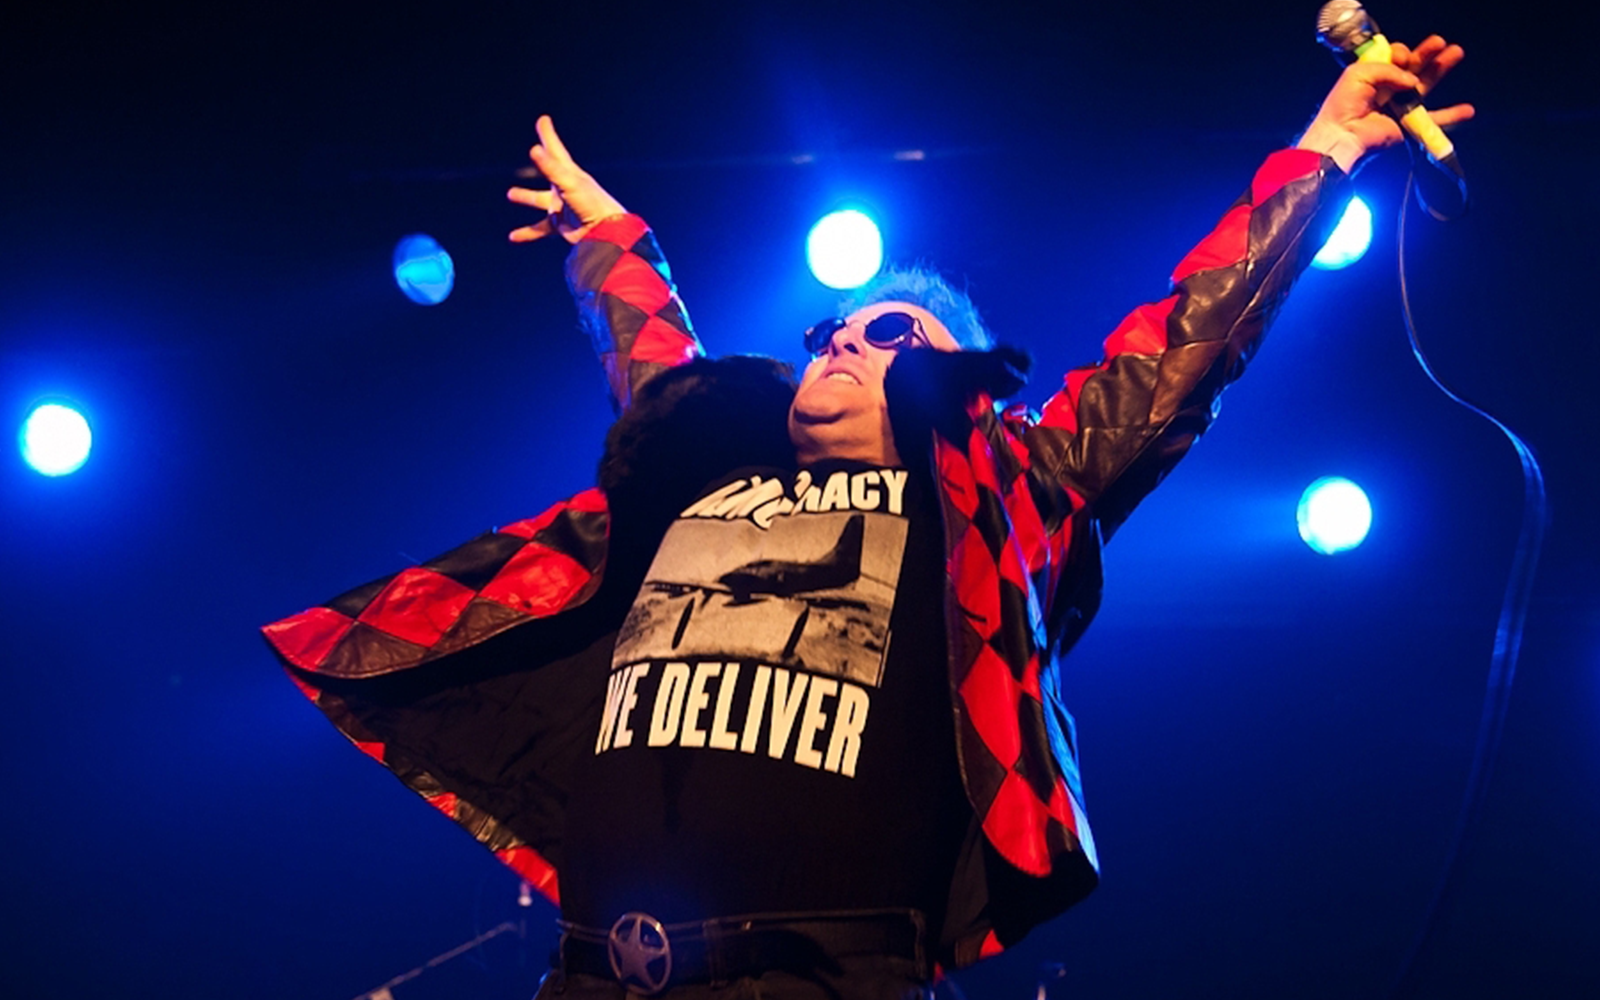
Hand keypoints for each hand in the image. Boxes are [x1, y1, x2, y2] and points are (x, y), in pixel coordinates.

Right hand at [506, 115, 627, 243]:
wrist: (604, 232)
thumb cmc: (591, 204)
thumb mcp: (569, 183)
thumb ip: (551, 169)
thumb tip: (535, 149)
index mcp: (569, 173)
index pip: (555, 150)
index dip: (548, 135)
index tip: (543, 120)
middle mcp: (564, 187)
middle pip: (548, 169)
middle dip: (542, 159)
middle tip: (534, 148)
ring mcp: (561, 206)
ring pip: (539, 200)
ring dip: (525, 197)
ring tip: (511, 194)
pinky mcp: (560, 224)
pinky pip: (539, 228)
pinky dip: (527, 232)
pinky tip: (513, 237)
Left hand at [1297, 35, 1473, 171]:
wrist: (1343, 136)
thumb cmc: (1343, 106)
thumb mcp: (1359, 74)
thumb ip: (1387, 68)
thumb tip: (1411, 80)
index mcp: (1371, 76)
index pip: (1393, 59)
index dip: (1401, 54)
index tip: (1403, 57)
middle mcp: (1385, 91)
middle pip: (1412, 68)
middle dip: (1427, 54)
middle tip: (1441, 43)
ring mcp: (1397, 107)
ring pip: (1424, 85)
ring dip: (1440, 69)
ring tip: (1455, 53)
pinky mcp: (1406, 125)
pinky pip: (1432, 121)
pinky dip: (1450, 116)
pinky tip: (1467, 110)